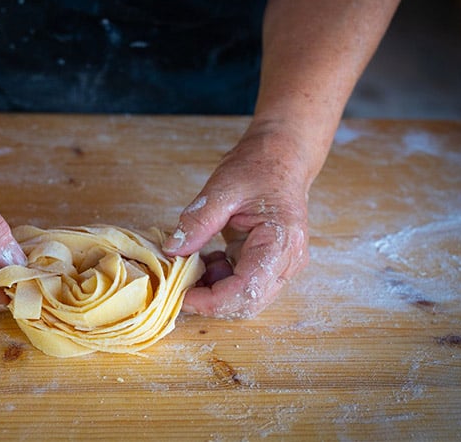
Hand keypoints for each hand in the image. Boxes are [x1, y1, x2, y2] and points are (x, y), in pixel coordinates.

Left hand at [163, 128, 310, 318]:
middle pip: (248, 303)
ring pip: (245, 299)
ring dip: (214, 291)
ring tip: (192, 266)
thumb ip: (197, 222)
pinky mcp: (269, 264)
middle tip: (180, 286)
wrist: (282, 157)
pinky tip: (206, 260)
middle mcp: (288, 262)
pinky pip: (242, 285)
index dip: (212, 301)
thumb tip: (172, 251)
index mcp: (281, 243)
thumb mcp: (222, 189)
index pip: (247, 290)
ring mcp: (281, 266)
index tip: (182, 296)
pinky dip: (219, 281)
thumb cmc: (259, 167)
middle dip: (211, 301)